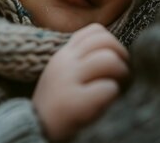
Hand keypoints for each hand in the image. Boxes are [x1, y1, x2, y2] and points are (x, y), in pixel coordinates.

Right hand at [32, 24, 128, 141]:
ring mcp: (67, 81)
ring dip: (122, 74)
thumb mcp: (65, 72)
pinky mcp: (74, 103)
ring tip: (118, 88)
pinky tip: (107, 102)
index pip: (95, 30)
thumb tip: (116, 51)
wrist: (36, 129)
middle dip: (122, 56)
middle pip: (105, 40)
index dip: (112, 43)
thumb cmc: (59, 103)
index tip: (114, 60)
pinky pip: (108, 88)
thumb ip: (82, 57)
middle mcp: (65, 62)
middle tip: (122, 75)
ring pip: (109, 60)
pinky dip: (114, 94)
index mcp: (64, 53)